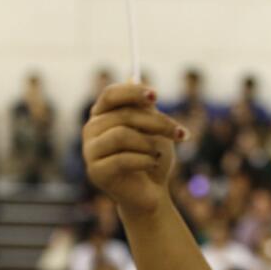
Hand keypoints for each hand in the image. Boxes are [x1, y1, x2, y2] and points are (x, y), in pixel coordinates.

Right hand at [82, 84, 183, 217]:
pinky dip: (145, 160)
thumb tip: (133, 76)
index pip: (110, 94)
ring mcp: (90, 152)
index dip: (133, 92)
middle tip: (180, 132)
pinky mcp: (96, 172)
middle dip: (157, 123)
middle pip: (123, 115)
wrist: (151, 193)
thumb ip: (143, 106)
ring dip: (149, 144)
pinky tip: (152, 164)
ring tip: (158, 153)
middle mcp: (91, 130)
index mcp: (103, 115)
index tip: (156, 96)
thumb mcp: (153, 128)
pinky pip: (123, 159)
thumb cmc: (152, 156)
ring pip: (122, 135)